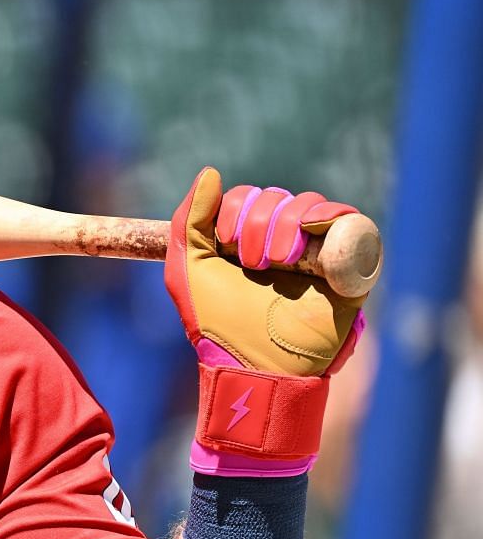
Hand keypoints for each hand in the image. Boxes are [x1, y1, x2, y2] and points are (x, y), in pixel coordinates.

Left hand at [166, 168, 366, 474]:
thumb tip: (211, 174)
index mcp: (245, 242)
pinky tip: (309, 243)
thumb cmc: (219, 325)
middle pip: (276, 198)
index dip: (235, 210)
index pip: (246, 198)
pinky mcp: (346, 265)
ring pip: (308, 204)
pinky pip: (348, 219)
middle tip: (254, 263)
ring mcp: (315, 252)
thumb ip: (189, 221)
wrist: (257, 365)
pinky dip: (329, 217)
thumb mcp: (189, 270)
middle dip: (258, 222)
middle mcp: (282, 243)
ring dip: (287, 224)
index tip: (226, 244)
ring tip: (278, 263)